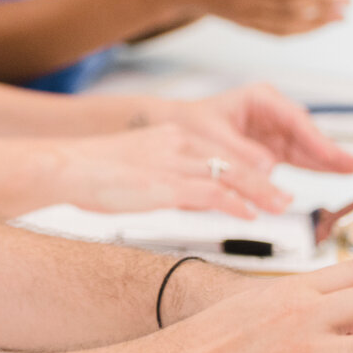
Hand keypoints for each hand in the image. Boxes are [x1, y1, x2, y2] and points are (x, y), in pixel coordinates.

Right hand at [52, 122, 291, 218]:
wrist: (66, 166)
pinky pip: (210, 192)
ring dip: (260, 193)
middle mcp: (179, 144)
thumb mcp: (141, 169)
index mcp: (173, 136)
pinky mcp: (164, 184)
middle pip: (235, 160)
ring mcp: (173, 163)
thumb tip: (192, 197)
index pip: (222, 150)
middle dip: (265, 180)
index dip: (250, 166)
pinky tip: (249, 215)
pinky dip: (234, 203)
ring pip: (230, 175)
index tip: (269, 181)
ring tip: (281, 207)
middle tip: (286, 197)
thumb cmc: (94, 173)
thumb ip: (170, 179)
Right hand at [154, 0, 344, 35]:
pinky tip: (319, 25)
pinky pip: (276, 33)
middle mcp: (243, 2)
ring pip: (285, 25)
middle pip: (287, 8)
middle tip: (348, 0)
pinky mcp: (246, 23)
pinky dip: (300, 32)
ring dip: (317, 22)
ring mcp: (245, 16)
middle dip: (320, 6)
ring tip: (342, 15)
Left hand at [170, 83, 352, 175]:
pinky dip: (314, 166)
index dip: (315, 139)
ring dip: (327, 159)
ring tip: (351, 168)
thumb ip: (240, 153)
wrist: (176, 129)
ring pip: (307, 146)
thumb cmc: (191, 124)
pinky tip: (334, 171)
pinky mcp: (273, 147)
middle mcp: (272, 112)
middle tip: (352, 163)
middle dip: (329, 149)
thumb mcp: (213, 137)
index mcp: (260, 99)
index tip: (331, 153)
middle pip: (306, 133)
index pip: (294, 120)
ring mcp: (274, 130)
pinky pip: (298, 157)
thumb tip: (267, 167)